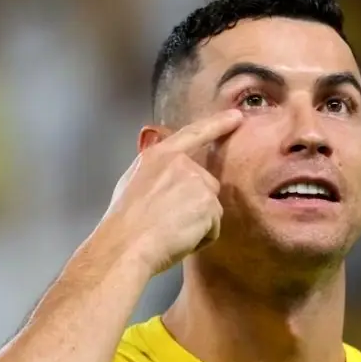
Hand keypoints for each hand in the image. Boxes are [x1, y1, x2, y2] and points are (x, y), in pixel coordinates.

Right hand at [99, 109, 242, 274]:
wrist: (126, 244)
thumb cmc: (123, 223)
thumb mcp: (133, 182)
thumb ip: (157, 171)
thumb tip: (165, 173)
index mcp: (159, 155)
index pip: (194, 133)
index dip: (218, 124)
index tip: (237, 117)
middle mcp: (182, 164)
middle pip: (206, 185)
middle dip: (195, 206)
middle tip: (168, 222)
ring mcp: (198, 182)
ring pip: (210, 209)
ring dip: (197, 224)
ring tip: (170, 232)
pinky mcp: (209, 204)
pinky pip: (213, 228)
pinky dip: (200, 239)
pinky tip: (179, 240)